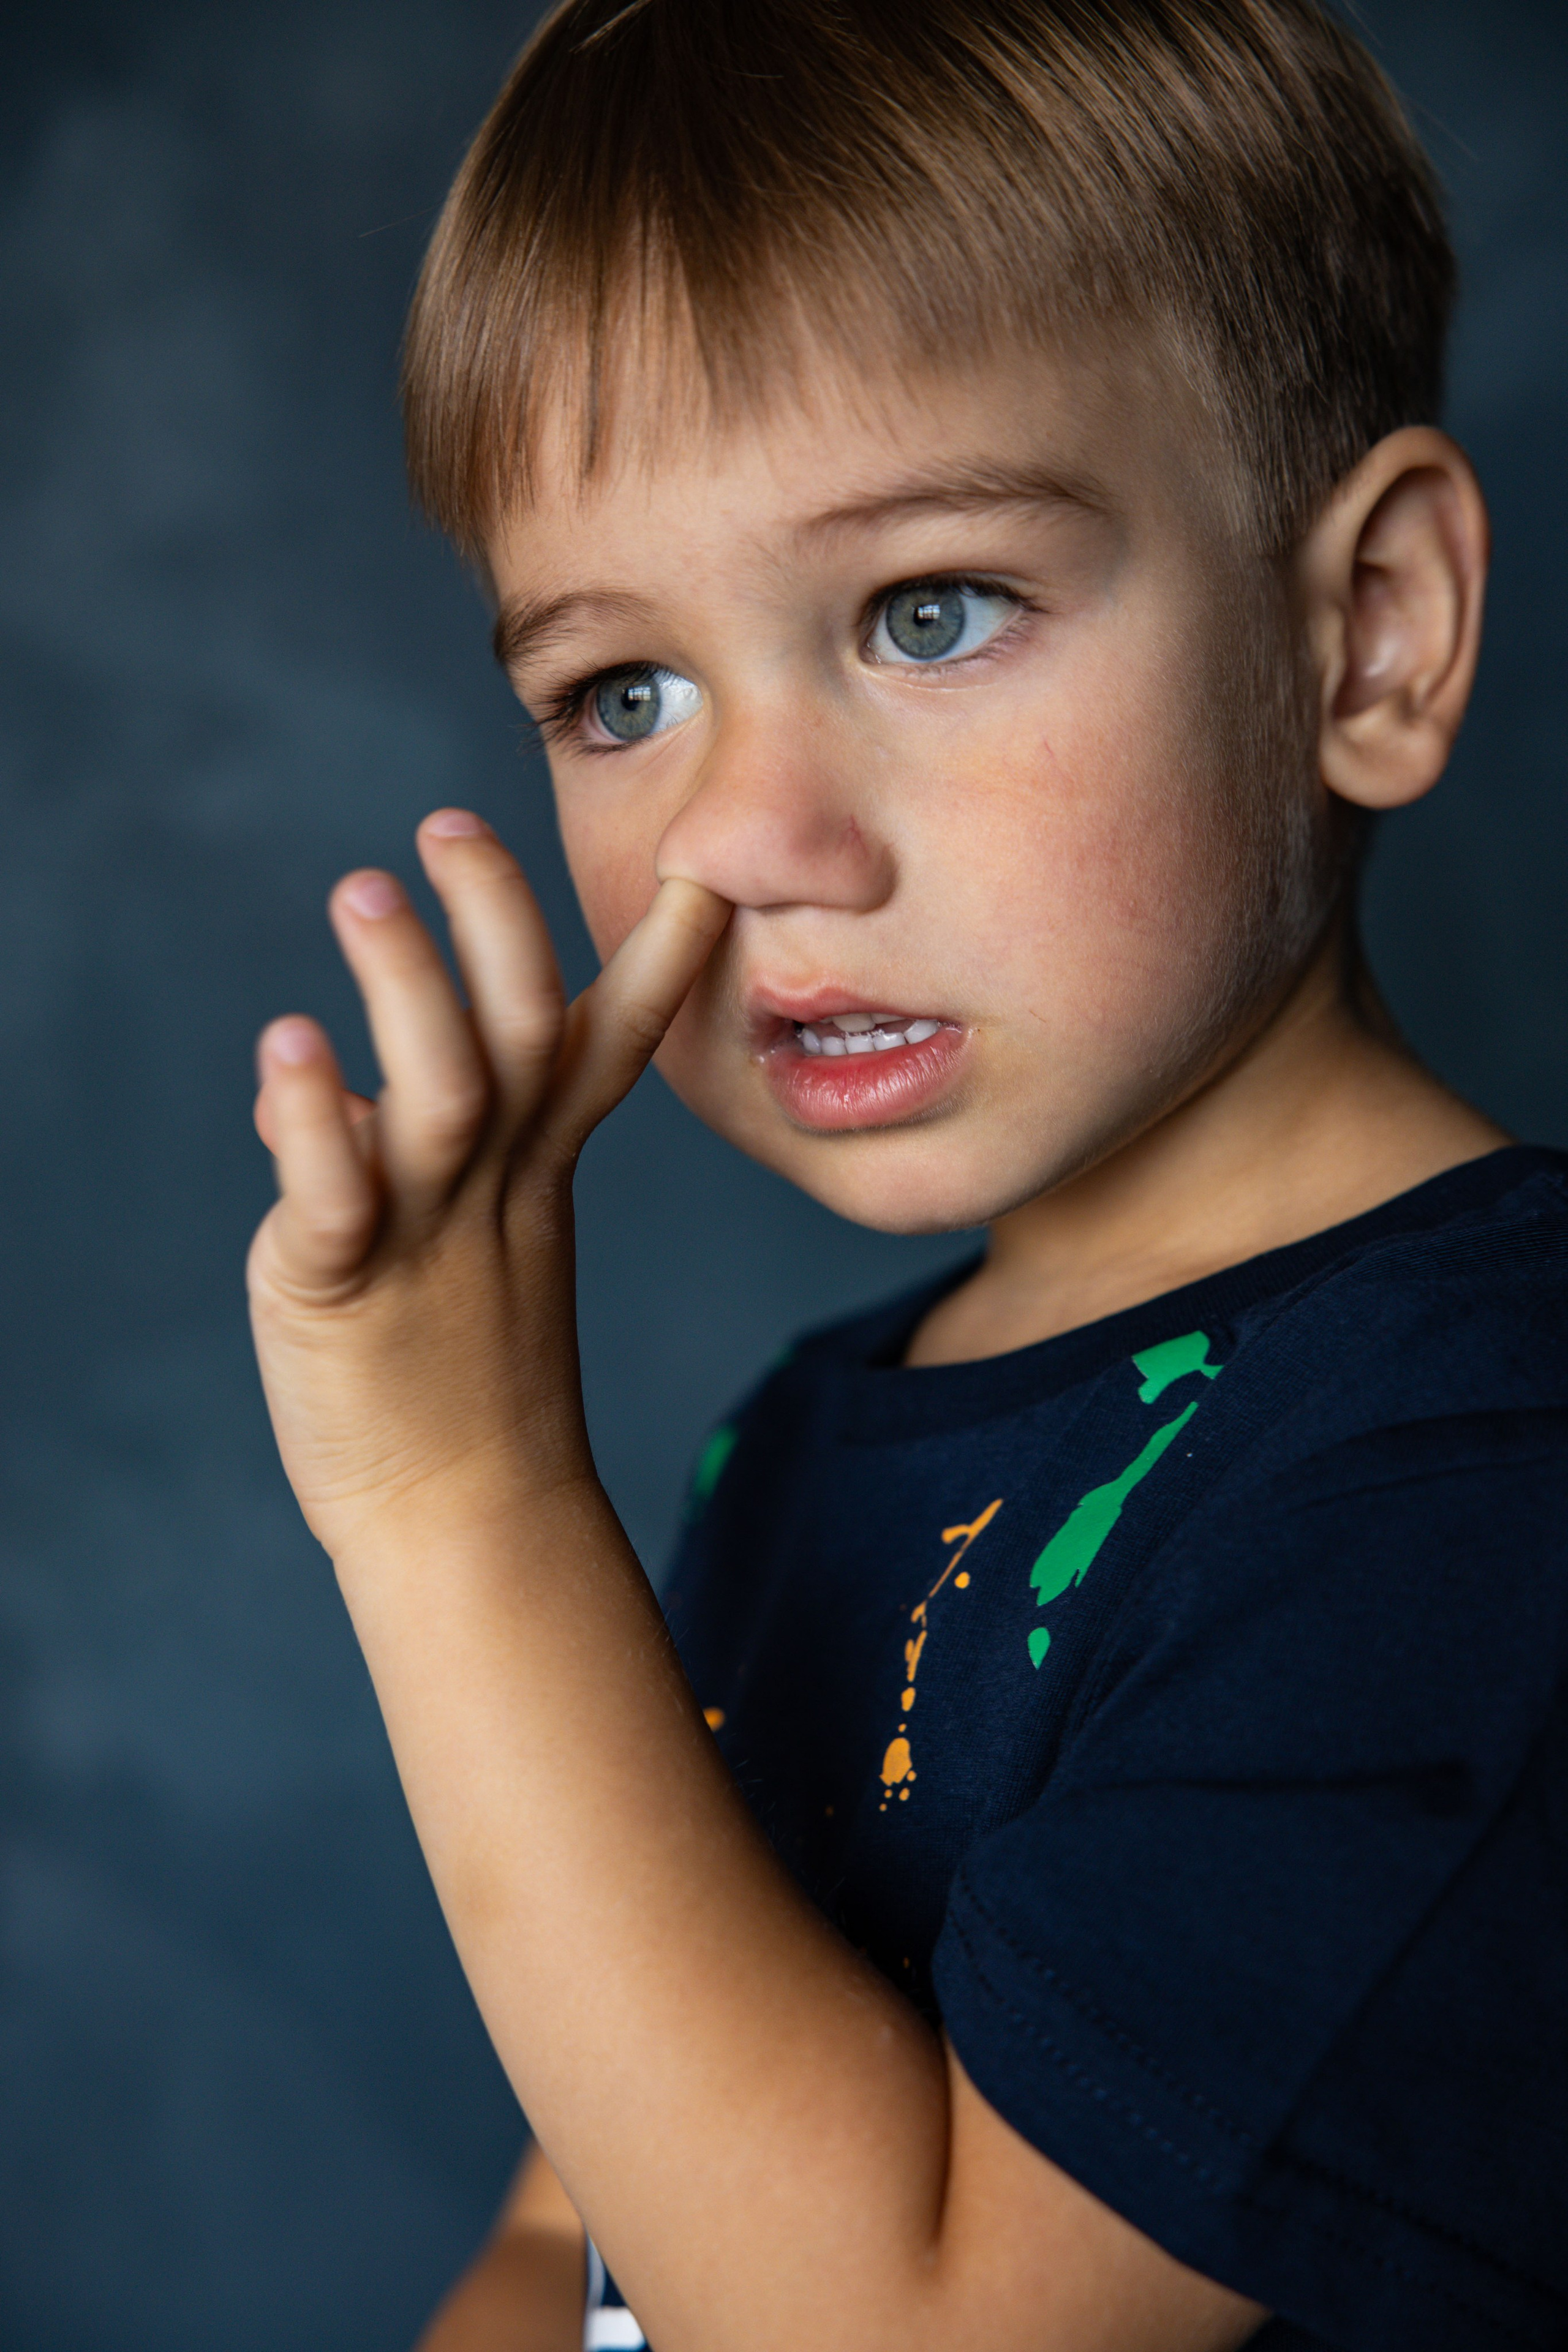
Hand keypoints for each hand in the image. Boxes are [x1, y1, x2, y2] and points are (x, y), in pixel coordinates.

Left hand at [247, 809, 727, 1558]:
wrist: (457, 1517)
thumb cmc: (461, 1367)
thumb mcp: (464, 1231)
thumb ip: (409, 1141)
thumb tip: (324, 1079)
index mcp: (537, 1163)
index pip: (611, 1039)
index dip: (660, 952)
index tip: (698, 865)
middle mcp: (495, 1183)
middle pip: (526, 1032)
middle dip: (497, 922)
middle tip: (448, 825)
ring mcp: (427, 1232)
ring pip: (442, 1091)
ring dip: (407, 986)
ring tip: (363, 891)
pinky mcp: (346, 1286)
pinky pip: (336, 1193)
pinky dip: (315, 1119)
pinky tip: (288, 1048)